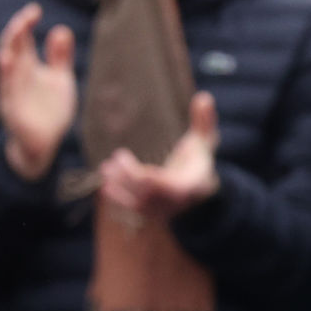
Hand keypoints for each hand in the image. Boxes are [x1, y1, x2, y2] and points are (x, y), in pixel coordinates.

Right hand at [0, 3, 76, 181]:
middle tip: (27, 16)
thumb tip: (61, 29)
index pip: (20, 39)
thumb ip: (60, 57)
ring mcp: (11, 95)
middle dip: (16, 32)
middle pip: (10, 49)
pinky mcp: (12, 113)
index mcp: (26, 67)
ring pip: (5, 70)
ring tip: (15, 34)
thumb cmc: (49, 110)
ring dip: (9, 51)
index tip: (35, 9)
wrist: (44, 144)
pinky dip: (6, 79)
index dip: (25, 23)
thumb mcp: (60, 80)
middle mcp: (15, 78)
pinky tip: (6, 63)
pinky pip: (7, 94)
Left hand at [95, 92, 221, 225]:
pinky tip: (105, 186)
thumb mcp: (204, 140)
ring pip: (137, 203)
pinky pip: (133, 210)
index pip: (164, 185)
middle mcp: (174, 202)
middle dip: (128, 177)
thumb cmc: (199, 160)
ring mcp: (162, 210)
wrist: (198, 190)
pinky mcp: (151, 214)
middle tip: (113, 160)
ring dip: (119, 187)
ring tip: (105, 169)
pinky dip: (118, 199)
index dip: (146, 176)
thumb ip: (204, 121)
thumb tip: (204, 96)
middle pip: (147, 193)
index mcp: (189, 185)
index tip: (127, 157)